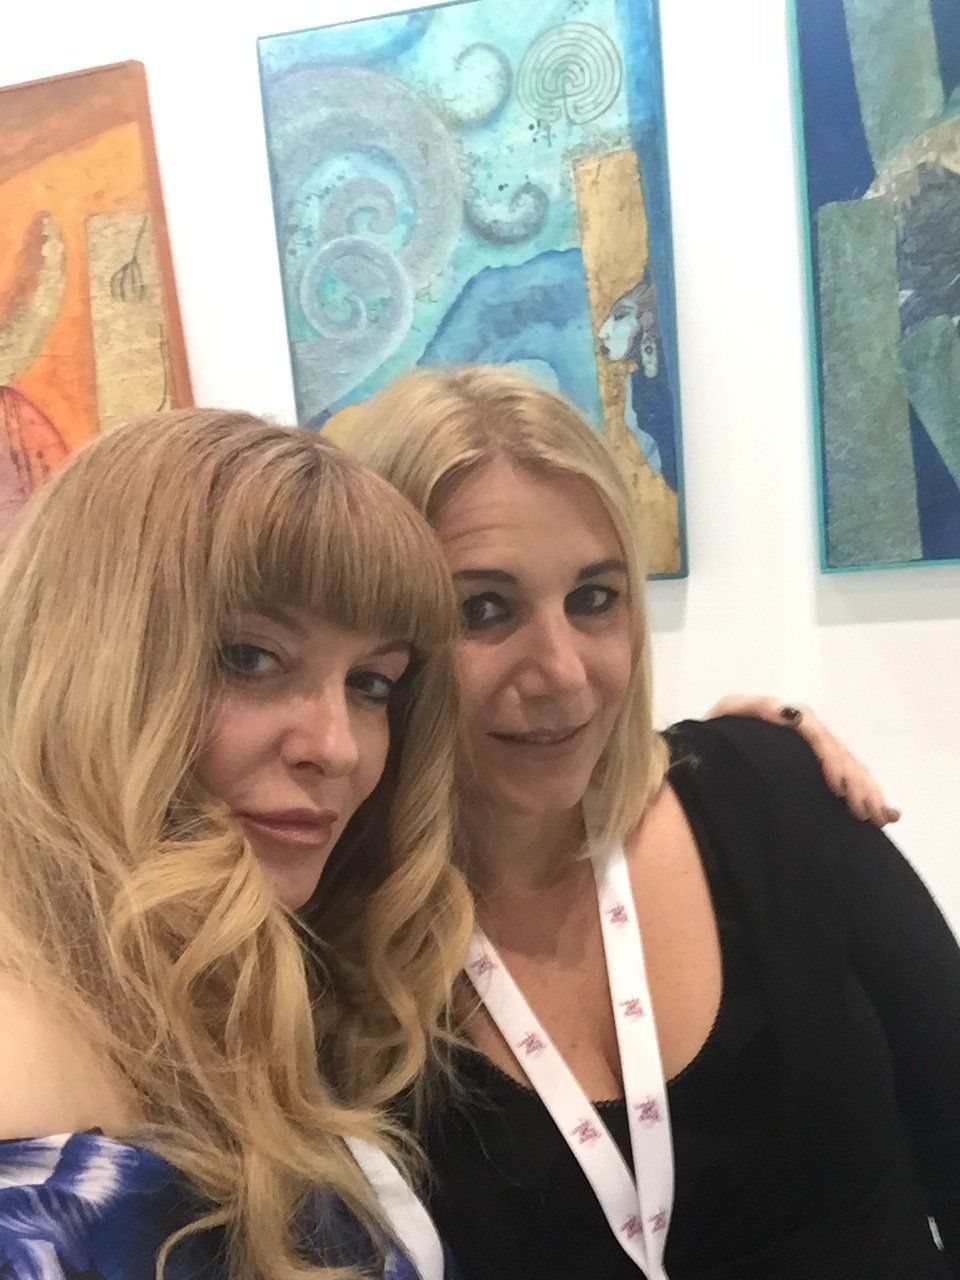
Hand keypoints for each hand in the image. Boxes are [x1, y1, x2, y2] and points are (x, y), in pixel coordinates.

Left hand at [705, 695, 899, 827]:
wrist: (700, 764)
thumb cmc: (710, 742)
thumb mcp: (725, 717)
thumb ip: (751, 708)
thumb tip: (786, 711)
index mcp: (783, 718)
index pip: (816, 733)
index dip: (831, 757)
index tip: (837, 785)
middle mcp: (801, 734)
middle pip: (838, 751)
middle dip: (856, 781)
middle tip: (864, 811)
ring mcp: (807, 755)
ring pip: (848, 767)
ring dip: (867, 791)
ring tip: (879, 816)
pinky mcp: (812, 774)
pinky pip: (847, 780)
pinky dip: (868, 795)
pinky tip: (885, 814)